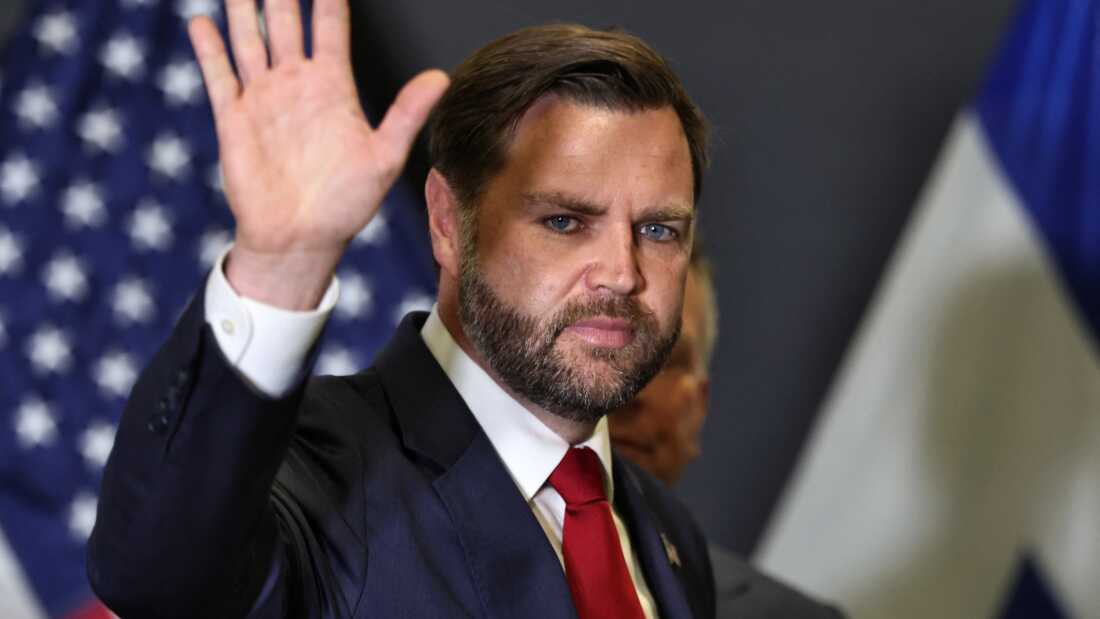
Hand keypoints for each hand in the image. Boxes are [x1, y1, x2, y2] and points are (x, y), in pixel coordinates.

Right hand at [188, 0, 448, 308]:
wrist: (301, 239)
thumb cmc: (347, 203)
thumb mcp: (384, 158)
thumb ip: (407, 114)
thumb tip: (440, 76)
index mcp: (334, 87)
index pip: (330, 28)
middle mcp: (297, 84)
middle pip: (285, 22)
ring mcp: (263, 99)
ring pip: (249, 40)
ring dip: (242, 10)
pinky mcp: (233, 119)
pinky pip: (220, 76)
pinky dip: (210, 49)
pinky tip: (202, 22)